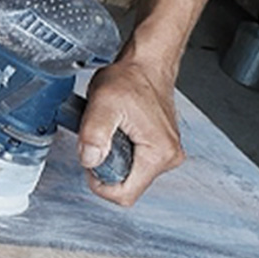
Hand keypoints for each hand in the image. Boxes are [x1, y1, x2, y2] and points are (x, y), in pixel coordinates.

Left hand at [78, 56, 184, 205]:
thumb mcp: (103, 103)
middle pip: (127, 185)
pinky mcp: (160, 147)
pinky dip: (119, 150)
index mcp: (159, 154)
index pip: (126, 194)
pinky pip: (134, 161)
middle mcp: (169, 158)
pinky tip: (116, 130)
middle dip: (106, 168)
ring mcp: (166, 153)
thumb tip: (90, 160)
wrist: (145, 63)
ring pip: (130, 173)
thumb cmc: (129, 79)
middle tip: (97, 139)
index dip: (100, 184)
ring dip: (112, 157)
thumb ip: (94, 134)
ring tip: (108, 130)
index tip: (89, 160)